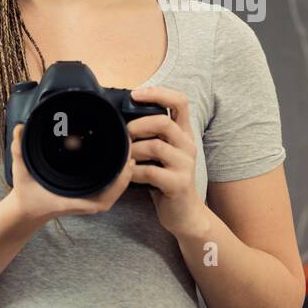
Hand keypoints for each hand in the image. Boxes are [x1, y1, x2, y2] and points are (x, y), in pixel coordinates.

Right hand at [5, 122, 134, 226]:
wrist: (26, 209)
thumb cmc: (26, 193)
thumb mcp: (20, 171)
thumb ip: (19, 151)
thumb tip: (19, 128)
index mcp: (72, 200)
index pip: (104, 197)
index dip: (119, 181)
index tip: (127, 161)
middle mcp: (82, 202)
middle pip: (114, 190)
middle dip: (125, 170)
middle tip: (129, 147)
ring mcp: (86, 199)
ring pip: (113, 190)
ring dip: (123, 173)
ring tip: (128, 151)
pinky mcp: (86, 195)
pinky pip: (108, 189)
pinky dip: (117, 177)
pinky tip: (122, 163)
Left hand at [127, 85, 207, 238]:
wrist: (185, 214)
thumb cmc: (166, 180)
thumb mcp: (161, 154)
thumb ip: (150, 135)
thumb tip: (119, 118)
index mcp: (183, 134)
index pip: (180, 102)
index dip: (159, 93)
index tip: (136, 94)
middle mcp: (188, 145)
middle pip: (164, 122)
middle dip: (138, 125)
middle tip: (124, 134)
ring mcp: (185, 165)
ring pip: (156, 146)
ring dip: (133, 150)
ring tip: (124, 157)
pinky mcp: (179, 184)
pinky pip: (151, 172)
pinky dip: (133, 172)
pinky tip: (127, 174)